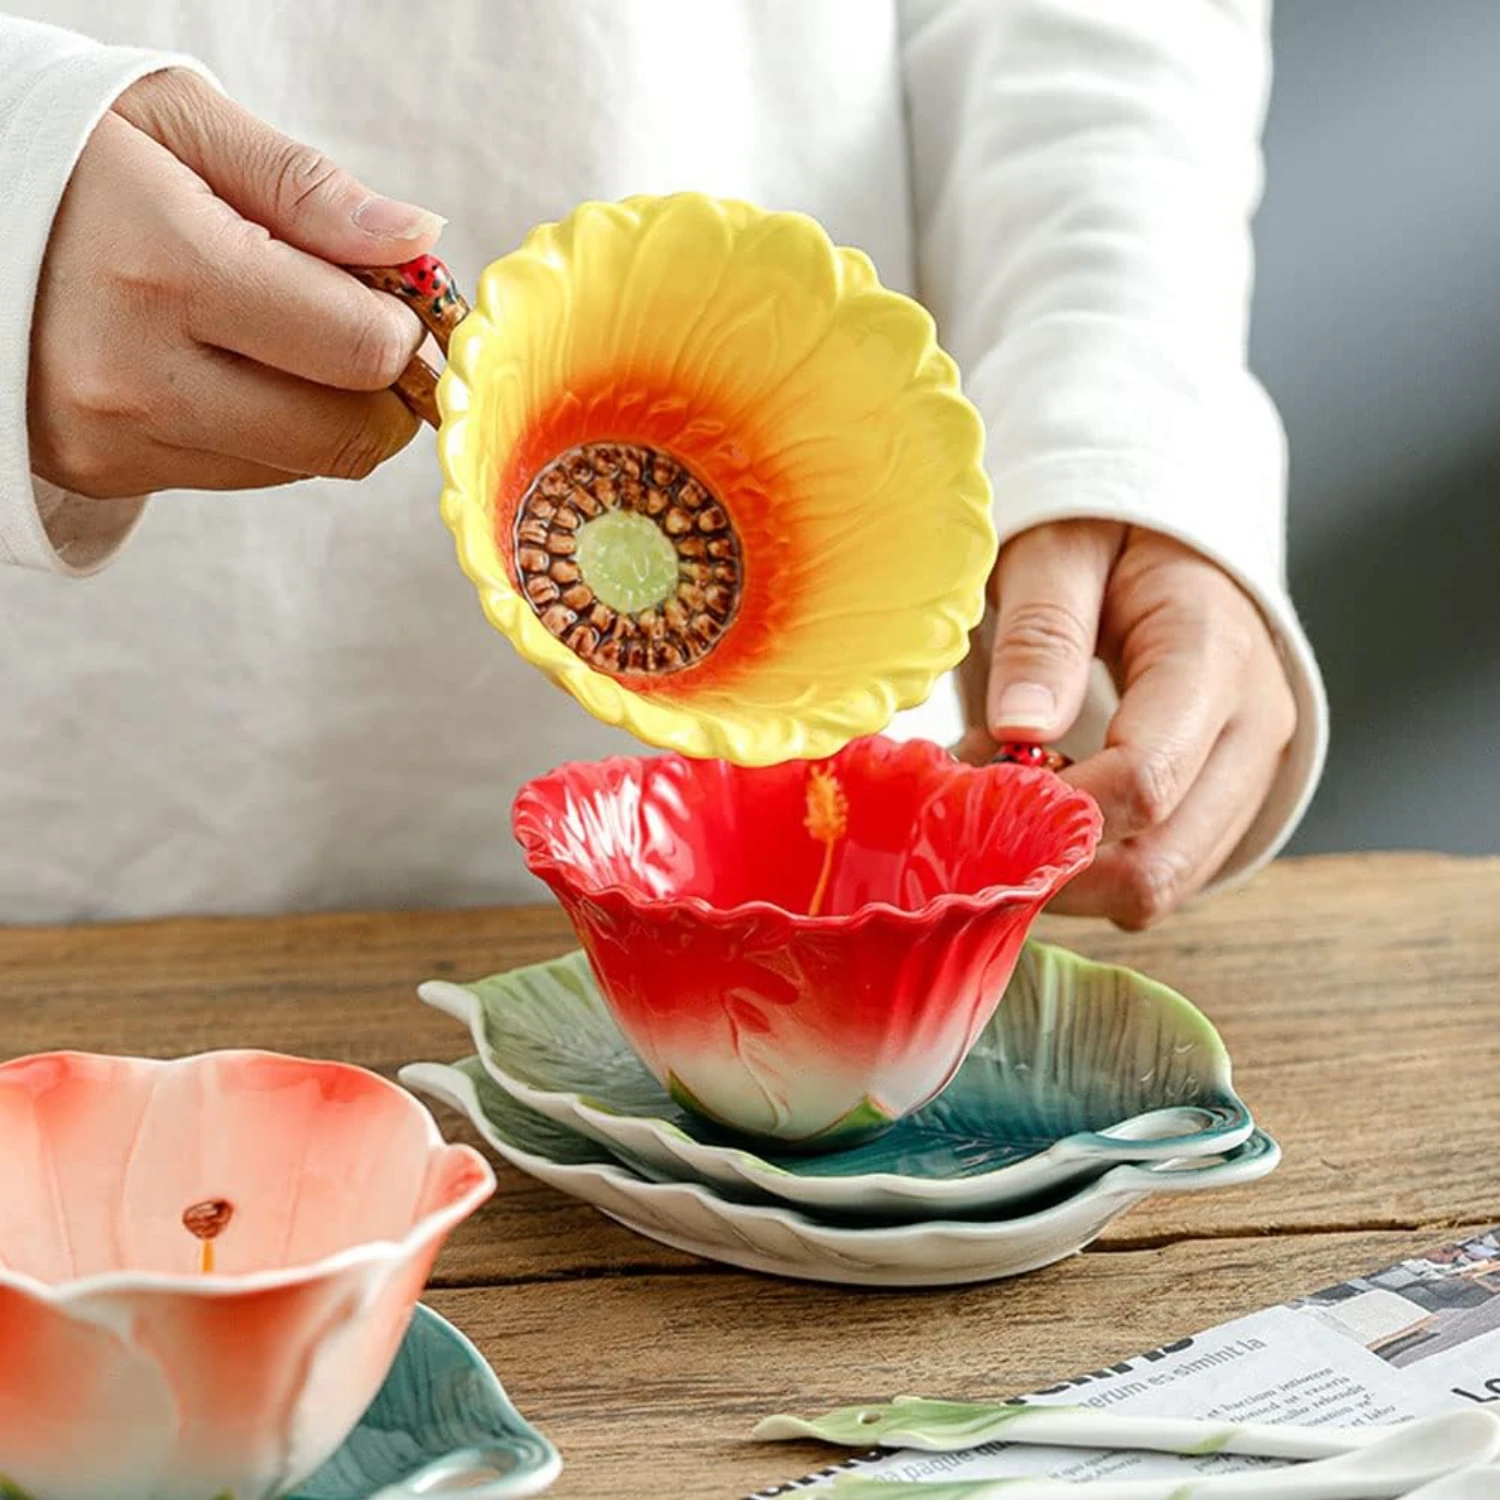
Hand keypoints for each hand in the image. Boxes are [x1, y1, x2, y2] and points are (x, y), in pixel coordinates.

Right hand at [28, 70, 441, 498]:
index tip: (395, 298)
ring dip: (327, 410)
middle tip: (364, 330)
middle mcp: (137, 371)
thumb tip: (418, 240)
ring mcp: (118, 435)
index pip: (359, 349)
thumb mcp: (181, 124)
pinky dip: (268, 429)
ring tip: (276, 333)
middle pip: (346, 434)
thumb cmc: (71, 155)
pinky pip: (247, 473)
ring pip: (304, 464)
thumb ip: (308, 188)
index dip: (406, 330)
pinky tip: (225, 364)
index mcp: (165, 266)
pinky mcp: (109, 470)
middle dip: (385, 390)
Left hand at [956, 522, 1297, 928]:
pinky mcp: (1227, 808)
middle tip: (976, 809)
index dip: (1050, 810)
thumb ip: (1042, 634)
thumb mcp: (1059, 552)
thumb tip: (1019, 729)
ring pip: (1159, 886)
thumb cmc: (1109, 538)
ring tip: (1009, 798)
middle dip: (1052, 862)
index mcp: (1214, 654)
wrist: (1173, 543)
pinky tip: (1045, 809)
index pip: (1144, 778)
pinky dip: (1091, 867)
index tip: (975, 790)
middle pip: (1158, 864)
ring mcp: (1249, 778)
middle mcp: (1253, 730)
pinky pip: (1159, 876)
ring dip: (1067, 871)